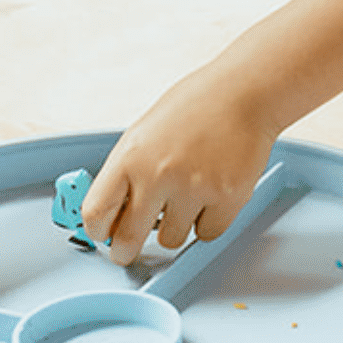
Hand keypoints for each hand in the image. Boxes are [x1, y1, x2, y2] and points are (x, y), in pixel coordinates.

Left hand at [80, 60, 278, 264]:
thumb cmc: (196, 106)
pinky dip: (208, 220)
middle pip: (128, 238)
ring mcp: (194, 188)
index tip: (104, 235)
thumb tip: (115, 213)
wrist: (245, 92)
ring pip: (171, 241)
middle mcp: (158, 174)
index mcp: (131, 155)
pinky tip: (213, 191)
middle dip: (125, 250)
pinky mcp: (227, 198)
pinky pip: (206, 233)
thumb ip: (129, 172)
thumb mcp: (145, 132)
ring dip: (176, 227)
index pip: (97, 212)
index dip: (99, 230)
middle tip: (128, 250)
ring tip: (188, 195)